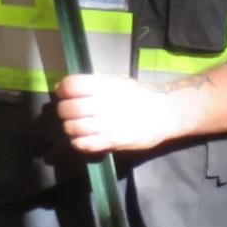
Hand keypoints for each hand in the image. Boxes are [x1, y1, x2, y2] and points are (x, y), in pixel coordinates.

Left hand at [53, 73, 190, 156]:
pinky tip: (84, 137)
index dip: (63, 89)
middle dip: (64, 110)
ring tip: (78, 125)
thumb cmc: (138, 95)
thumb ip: (92, 83)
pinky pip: (82, 144)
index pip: (71, 85)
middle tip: (70, 112)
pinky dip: (78, 141)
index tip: (64, 93)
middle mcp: (102, 104)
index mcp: (103, 86)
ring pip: (71, 128)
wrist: (164, 114)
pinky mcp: (110, 142)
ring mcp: (105, 125)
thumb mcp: (116, 82)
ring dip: (70, 127)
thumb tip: (63, 86)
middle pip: (67, 109)